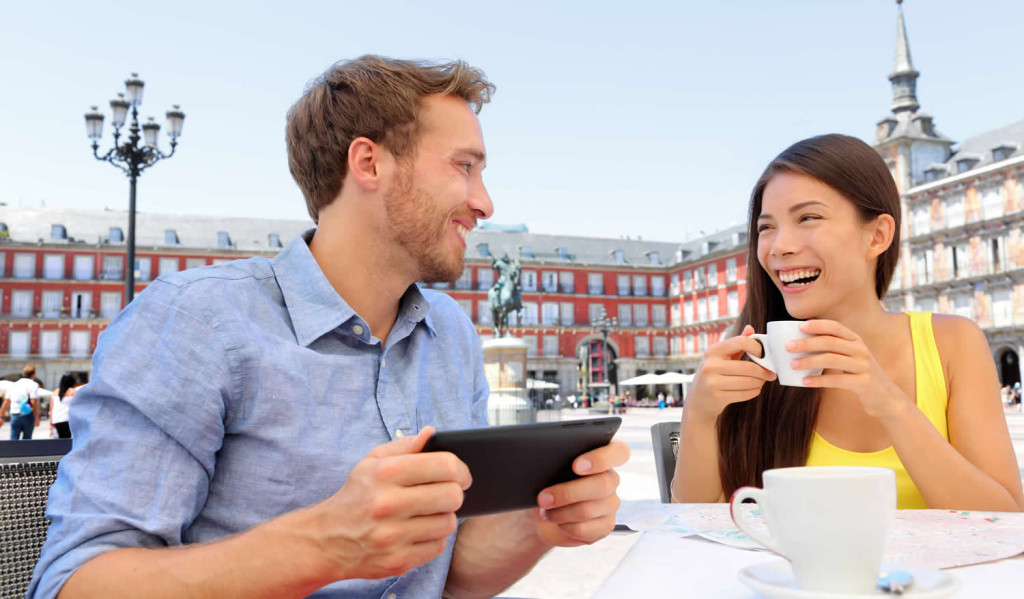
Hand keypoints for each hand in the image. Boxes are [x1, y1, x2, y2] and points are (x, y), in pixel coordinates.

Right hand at [309, 427, 471, 580]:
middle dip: (455, 493)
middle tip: (446, 494)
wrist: (326, 540)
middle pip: (452, 495)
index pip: (445, 465)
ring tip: (428, 513)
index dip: (461, 469)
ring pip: (448, 523)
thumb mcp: (371, 462)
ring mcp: (393, 535)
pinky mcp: (397, 561)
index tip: (461, 475)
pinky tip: (418, 532)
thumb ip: (405, 446)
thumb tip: (431, 433)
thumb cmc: (356, 495)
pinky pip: (438, 547)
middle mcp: (388, 504)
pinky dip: (433, 539)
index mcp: (385, 473)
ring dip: (443, 517)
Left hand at [529, 440, 629, 546]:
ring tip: (544, 511)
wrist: (543, 509)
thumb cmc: (546, 482)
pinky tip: (557, 522)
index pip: (619, 452)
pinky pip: (585, 529)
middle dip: (567, 493)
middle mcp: (611, 479)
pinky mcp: (604, 526)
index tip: (576, 466)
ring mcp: (610, 504)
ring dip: (560, 512)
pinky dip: (565, 527)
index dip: (601, 459)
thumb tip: (546, 462)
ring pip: (588, 510)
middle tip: (543, 498)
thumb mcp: (548, 467)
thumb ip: (555, 459)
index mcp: (603, 456)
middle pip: (602, 485)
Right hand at [685, 325, 776, 421]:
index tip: (764, 355)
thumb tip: (750, 328)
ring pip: (749, 382)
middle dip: (764, 371)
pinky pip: (745, 394)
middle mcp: (710, 365)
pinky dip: (754, 391)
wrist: (698, 400)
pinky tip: (754, 389)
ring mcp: (712, 382)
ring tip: (762, 381)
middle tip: (771, 373)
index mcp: (713, 351)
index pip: (741, 342)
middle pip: (749, 367)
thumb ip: (737, 343)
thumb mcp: (721, 357)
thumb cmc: (714, 374)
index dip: (757, 348)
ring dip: (760, 382)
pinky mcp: (717, 397)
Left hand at [788, 320, 911, 418]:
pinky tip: (804, 382)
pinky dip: (818, 380)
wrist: (886, 397)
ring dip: (809, 361)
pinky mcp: (864, 382)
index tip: (799, 326)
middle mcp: (861, 350)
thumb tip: (801, 344)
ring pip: (832, 359)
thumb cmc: (860, 375)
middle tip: (788, 347)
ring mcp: (864, 366)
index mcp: (856, 340)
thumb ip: (834, 349)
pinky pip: (837, 380)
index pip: (836, 327)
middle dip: (807, 343)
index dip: (817, 325)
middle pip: (830, 342)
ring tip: (792, 364)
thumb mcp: (851, 357)